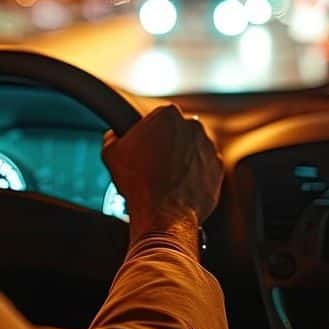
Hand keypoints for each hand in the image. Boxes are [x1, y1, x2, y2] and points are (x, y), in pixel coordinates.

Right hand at [102, 105, 222, 241]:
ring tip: (164, 178)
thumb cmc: (137, 182)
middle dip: (167, 144)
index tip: (142, 146)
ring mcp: (208, 147)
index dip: (147, 133)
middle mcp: (193, 126)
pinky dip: (193, 174)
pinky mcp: (217, 168)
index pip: (157, 117)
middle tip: (151, 163)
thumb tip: (114, 137)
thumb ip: (113, 137)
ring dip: (181, 158)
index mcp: (168, 114)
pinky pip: (203, 167)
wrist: (163, 215)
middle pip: (176, 131)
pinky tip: (177, 186)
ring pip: (191, 148)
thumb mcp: (111, 154)